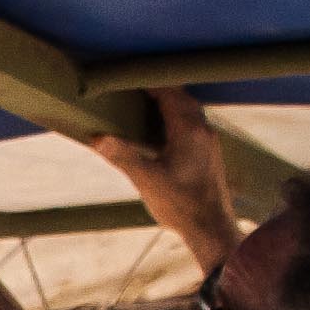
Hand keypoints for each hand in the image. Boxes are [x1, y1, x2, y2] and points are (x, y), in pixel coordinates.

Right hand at [80, 84, 233, 218]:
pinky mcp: (211, 155)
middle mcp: (203, 132)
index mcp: (188, 131)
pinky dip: (179, 119)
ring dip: (171, 105)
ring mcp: (210, 143)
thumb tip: (98, 138)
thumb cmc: (181, 205)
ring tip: (149, 107)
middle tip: (137, 89)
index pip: (169, 95)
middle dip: (161, 91)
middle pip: (183, 99)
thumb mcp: (146, 181)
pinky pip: (195, 126)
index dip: (150, 84)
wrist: (211, 229)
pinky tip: (166, 133)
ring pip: (191, 112)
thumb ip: (123, 156)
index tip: (131, 80)